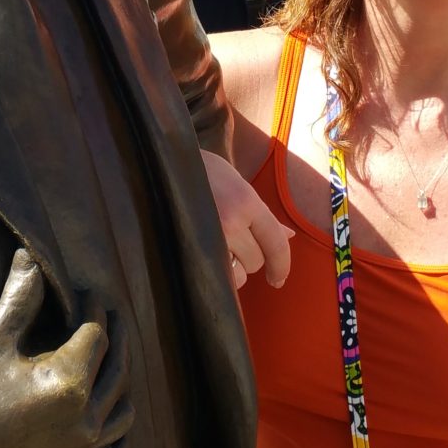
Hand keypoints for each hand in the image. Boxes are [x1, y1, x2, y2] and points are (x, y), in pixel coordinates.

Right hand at [0, 252, 131, 447]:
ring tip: (111, 366)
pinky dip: (116, 437)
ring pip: (123, 414)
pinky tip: (108, 422)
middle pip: (118, 369)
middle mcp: (83, 419)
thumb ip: (19, 300)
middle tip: (111, 317)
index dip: (95, 308)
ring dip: (122, 386)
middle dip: (117, 338)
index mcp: (67, 382)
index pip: (97, 333)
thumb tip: (30, 257)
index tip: (89, 294)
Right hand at [200, 150, 293, 289]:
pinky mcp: (189, 250)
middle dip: (250, 258)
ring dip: (232, 269)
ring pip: (236, 275)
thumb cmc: (203, 173)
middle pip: (255, 261)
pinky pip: (214, 277)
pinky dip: (215, 273)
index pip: (275, 243)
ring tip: (219, 249)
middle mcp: (230, 221)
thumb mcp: (237, 184)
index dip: (281, 266)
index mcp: (245, 201)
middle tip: (235, 242)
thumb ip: (262, 213)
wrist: (160, 168)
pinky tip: (207, 256)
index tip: (278, 279)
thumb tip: (287, 236)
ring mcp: (208, 237)